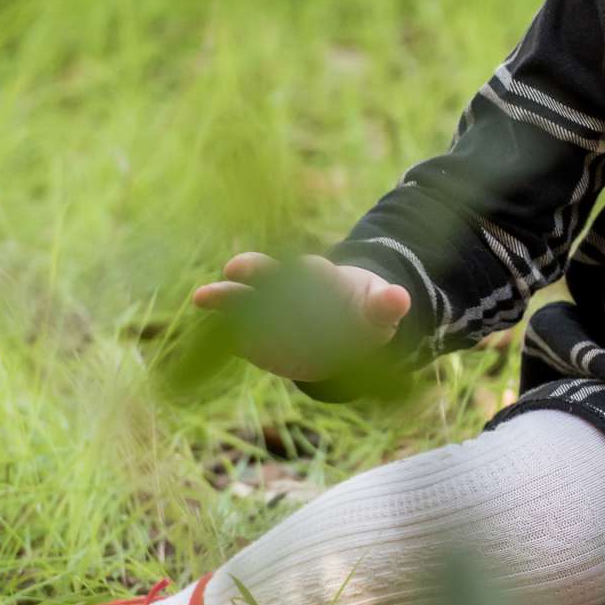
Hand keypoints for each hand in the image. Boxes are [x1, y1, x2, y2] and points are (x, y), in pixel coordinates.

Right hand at [191, 251, 412, 381]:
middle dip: (255, 272)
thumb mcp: (377, 312)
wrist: (340, 328)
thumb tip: (401, 298)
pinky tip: (209, 328)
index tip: (303, 268)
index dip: (312, 272)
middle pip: (269, 276)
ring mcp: (267, 311)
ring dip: (226, 298)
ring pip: (244, 300)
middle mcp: (288, 289)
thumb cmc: (361, 315)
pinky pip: (237, 331)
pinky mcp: (254, 337)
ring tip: (202, 296)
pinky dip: (224, 329)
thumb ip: (385, 307)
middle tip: (236, 267)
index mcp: (319, 280)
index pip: (311, 272)